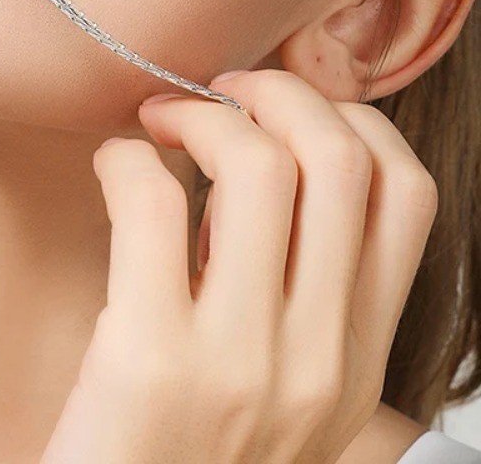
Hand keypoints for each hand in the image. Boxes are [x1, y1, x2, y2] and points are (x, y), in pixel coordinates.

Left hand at [40, 69, 438, 463]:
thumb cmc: (181, 457)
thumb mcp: (276, 391)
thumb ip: (295, 301)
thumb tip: (266, 169)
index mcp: (356, 361)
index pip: (408, 195)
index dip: (352, 119)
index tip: (283, 112)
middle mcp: (319, 357)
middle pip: (340, 158)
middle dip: (274, 91)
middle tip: (214, 93)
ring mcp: (241, 360)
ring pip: (259, 165)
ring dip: (199, 114)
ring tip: (157, 123)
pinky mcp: (149, 357)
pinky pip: (151, 200)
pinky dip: (125, 157)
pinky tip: (111, 167)